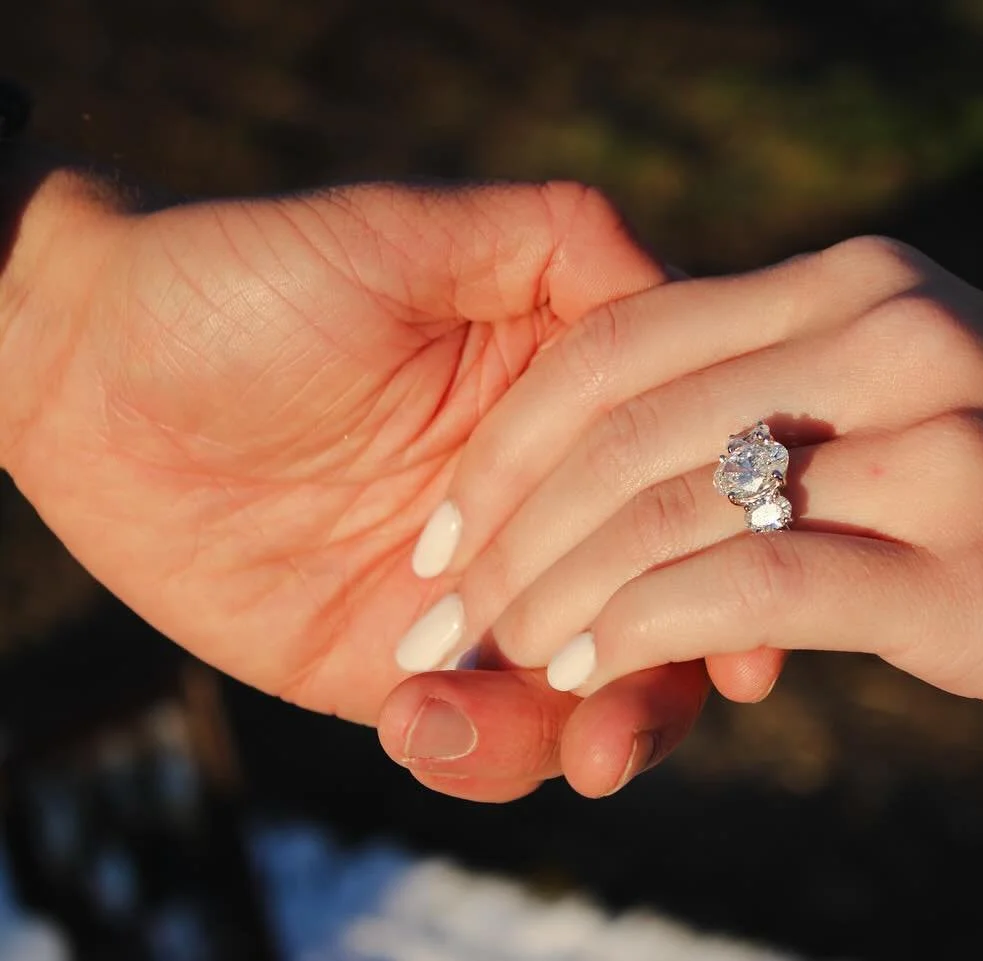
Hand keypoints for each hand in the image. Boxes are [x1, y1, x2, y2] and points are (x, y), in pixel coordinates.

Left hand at [0, 159, 776, 798]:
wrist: (87, 375)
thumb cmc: (249, 279)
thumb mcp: (410, 234)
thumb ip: (562, 244)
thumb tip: (691, 293)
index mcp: (573, 406)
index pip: (690, 488)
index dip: (729, 564)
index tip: (746, 637)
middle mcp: (547, 506)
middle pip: (658, 609)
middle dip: (659, 682)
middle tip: (617, 729)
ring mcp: (480, 592)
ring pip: (580, 690)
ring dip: (576, 737)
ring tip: (521, 738)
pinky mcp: (400, 661)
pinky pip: (475, 733)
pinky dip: (472, 749)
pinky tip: (414, 718)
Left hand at [376, 237, 982, 797]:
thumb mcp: (917, 388)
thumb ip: (795, 388)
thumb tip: (646, 445)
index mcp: (855, 287)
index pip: (623, 339)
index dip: (508, 435)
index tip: (448, 521)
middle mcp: (886, 337)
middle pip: (625, 421)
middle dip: (506, 525)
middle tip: (443, 609)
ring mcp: (931, 443)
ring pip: (674, 502)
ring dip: (558, 586)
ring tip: (502, 654)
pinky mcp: (960, 564)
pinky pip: (757, 581)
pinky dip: (646, 627)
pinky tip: (591, 674)